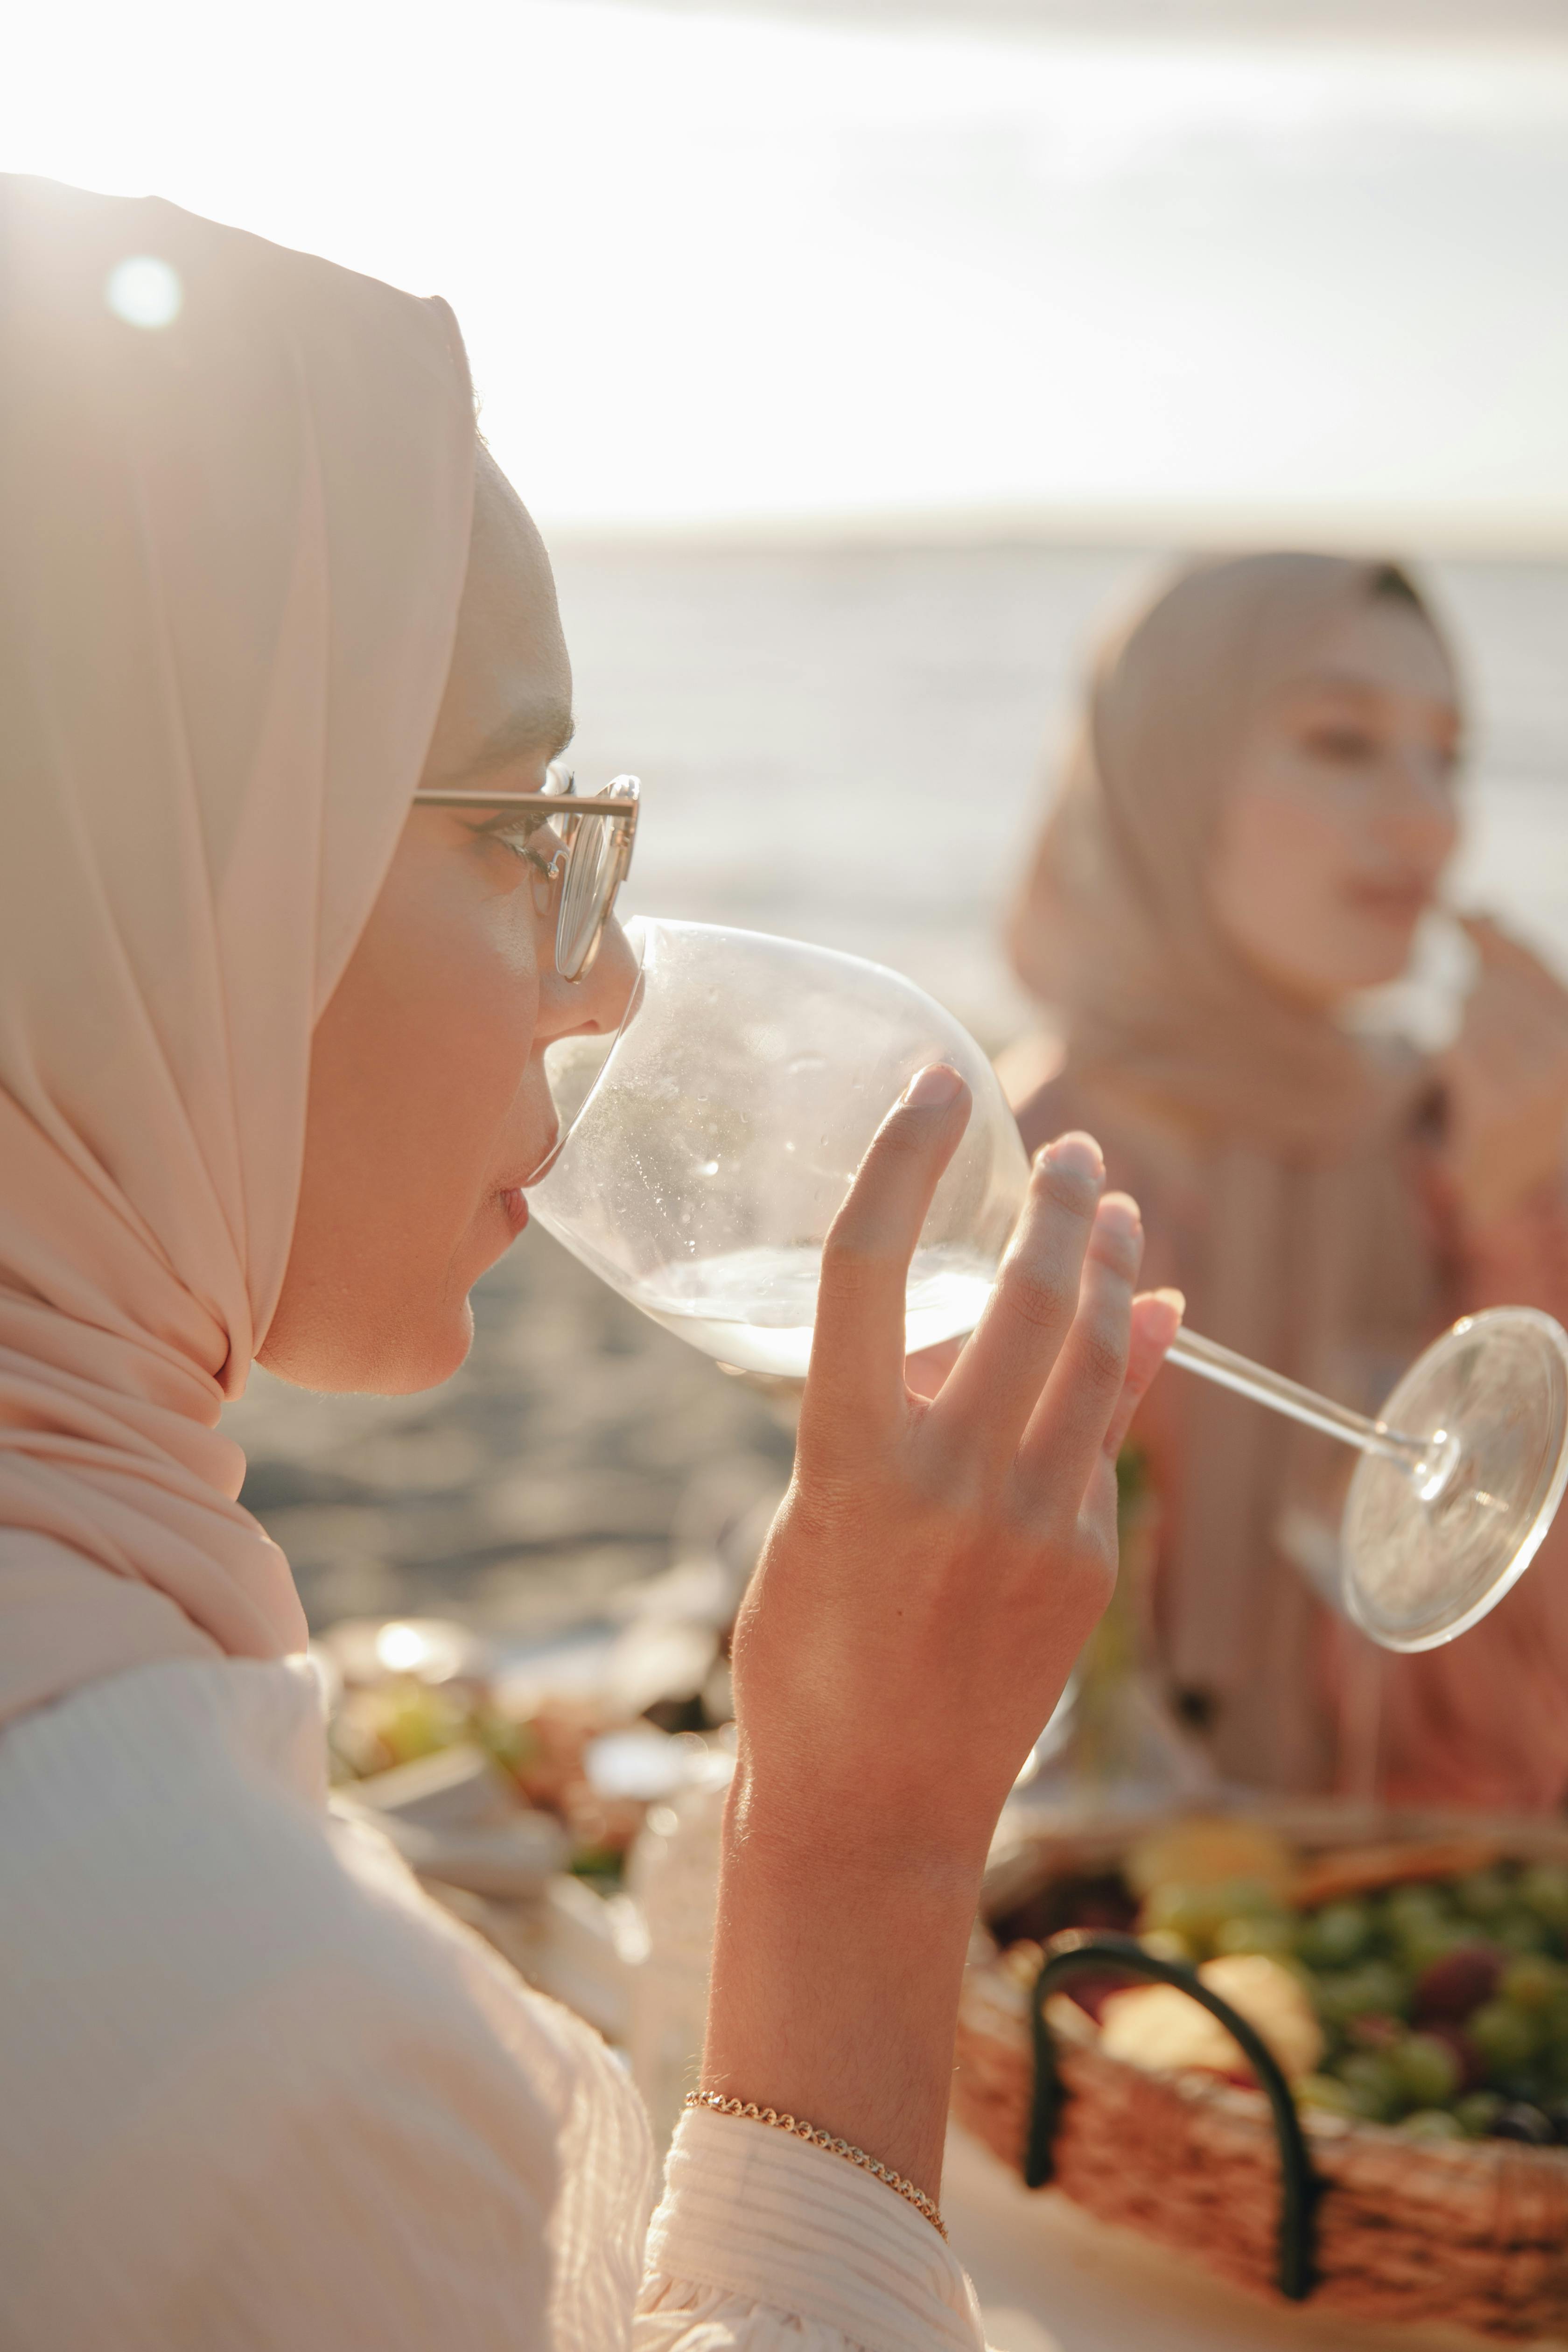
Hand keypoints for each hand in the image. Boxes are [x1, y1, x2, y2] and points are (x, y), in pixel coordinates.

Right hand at [732, 1067, 1178, 1871]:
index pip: (871, 1270)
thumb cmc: (806, 1661)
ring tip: (1117, 1207)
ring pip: (1095, 1358)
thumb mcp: (814, 1520)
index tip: (935, 1085)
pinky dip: (1128, 1368)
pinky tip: (1143, 1318)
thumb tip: (967, 1330)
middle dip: (1054, 1203)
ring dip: (1110, 1267)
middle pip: (1022, 1297)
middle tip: (1068, 1146)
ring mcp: (1032, 1528)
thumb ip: (885, 1422)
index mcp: (849, 1464)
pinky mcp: (1083, 1568)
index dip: (904, 1161)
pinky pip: (1110, 1438)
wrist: (870, 1811)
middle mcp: (950, 1484)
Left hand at [1440, 916, 1567, 1229]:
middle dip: (1477, 999)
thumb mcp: (1532, 1028)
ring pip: (1471, 1016)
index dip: (1495, 934)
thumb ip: (1512, 969)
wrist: (1507, 1185)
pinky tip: (1465, 1077)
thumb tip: (1479, 907)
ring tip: (1485, 1066)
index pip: (1534, 967)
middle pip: (1496, 987)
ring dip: (1462, 1031)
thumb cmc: (1519, 1094)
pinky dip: (1450, 1055)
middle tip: (1487, 1042)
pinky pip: (1453, 1049)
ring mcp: (1536, 1088)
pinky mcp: (1497, 1111)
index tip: (1462, 910)